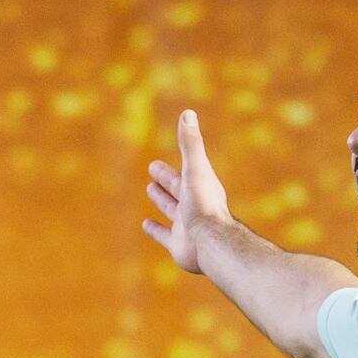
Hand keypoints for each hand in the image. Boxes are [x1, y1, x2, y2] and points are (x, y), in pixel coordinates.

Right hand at [141, 109, 232, 275]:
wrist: (212, 242)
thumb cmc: (204, 205)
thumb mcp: (195, 169)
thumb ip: (190, 143)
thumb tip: (188, 113)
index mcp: (199, 187)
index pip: (182, 172)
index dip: (168, 167)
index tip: (155, 161)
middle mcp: (193, 205)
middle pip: (176, 189)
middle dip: (166, 180)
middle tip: (153, 170)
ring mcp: (186, 225)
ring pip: (171, 210)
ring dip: (161, 200)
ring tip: (150, 191)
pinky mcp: (178, 244)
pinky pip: (163, 235)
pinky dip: (154, 229)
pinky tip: (145, 225)